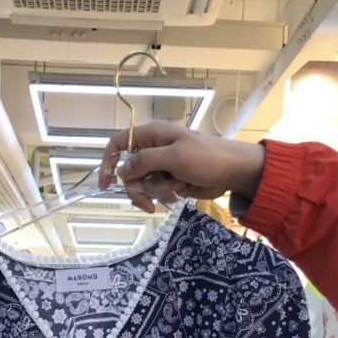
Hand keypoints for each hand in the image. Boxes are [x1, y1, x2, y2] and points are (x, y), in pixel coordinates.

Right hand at [98, 121, 265, 213]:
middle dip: (136, 188)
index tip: (105, 185)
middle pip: (128, 172)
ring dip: (152, 194)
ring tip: (171, 194)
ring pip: (141, 184)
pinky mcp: (169, 180)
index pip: (118, 143)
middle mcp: (152, 149)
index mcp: (152, 135)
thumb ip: (145, 161)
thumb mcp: (173, 157)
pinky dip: (162, 197)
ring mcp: (161, 165)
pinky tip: (177, 195)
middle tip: (147, 202)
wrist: (232, 172)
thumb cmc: (206, 158)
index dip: (108, 162)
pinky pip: (154, 192)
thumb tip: (121, 170)